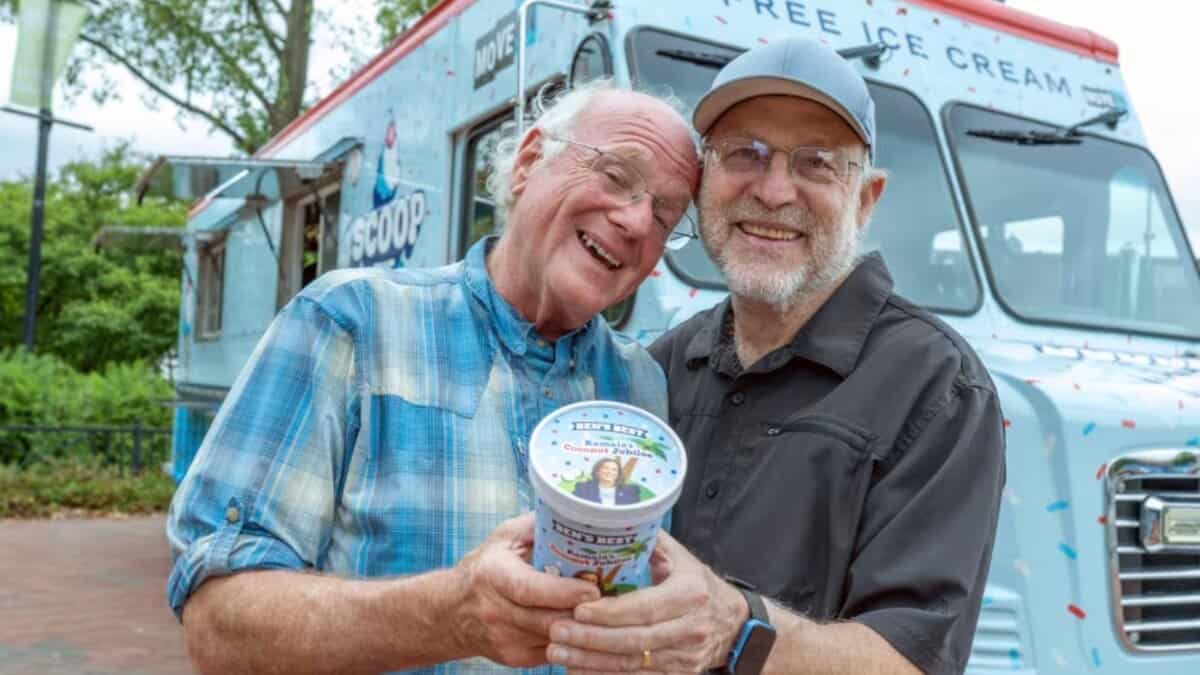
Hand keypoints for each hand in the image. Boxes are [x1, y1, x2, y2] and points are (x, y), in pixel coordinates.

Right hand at [450, 513, 601, 666]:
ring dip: (582, 627)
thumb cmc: (486, 567)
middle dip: (583, 613)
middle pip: (548, 619)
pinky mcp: (515, 658)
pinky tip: (585, 624)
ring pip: (555, 639)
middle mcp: (495, 611)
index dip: (564, 592)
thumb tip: (574, 508)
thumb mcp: (504, 538)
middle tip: (615, 600)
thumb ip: (536, 525)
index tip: (594, 589)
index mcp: (492, 575)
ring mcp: (505, 639)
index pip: (529, 589)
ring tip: (606, 612)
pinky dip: (572, 639)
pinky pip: (554, 652)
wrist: (452, 611)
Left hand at [545, 530, 748, 672]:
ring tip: (557, 654)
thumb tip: (608, 519)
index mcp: (689, 593)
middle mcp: (690, 628)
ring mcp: (685, 656)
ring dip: (591, 661)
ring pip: (632, 664)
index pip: (644, 607)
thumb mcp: (681, 558)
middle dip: (590, 639)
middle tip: (556, 632)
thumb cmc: (698, 584)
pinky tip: (577, 671)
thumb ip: (648, 542)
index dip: (609, 612)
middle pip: (634, 639)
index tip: (577, 609)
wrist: (734, 624)